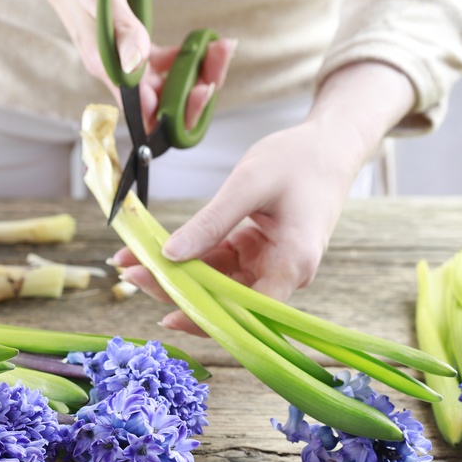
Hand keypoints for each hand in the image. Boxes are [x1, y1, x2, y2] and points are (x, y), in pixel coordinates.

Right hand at [32, 0, 235, 130]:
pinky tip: (204, 43)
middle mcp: (118, 73)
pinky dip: (188, 58)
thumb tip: (135, 65)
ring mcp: (127, 64)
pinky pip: (165, 66)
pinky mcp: (134, 50)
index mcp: (107, 68)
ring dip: (198, 72)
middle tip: (221, 56)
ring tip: (221, 46)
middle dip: (196, 90)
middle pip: (162, 102)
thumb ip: (120, 29)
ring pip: (168, 84)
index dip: (175, 111)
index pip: (144, 110)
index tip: (202, 89)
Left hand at [114, 62, 416, 335]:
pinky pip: (221, 264)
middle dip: (178, 290)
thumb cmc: (301, 158)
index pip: (245, 311)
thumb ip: (209, 223)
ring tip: (134, 262)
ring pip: (217, 283)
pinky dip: (191, 258)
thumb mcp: (249, 184)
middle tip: (132, 275)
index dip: (205, 317)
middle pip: (225, 299)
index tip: (166, 313)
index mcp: (292, 265)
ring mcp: (270, 265)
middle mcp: (284, 274)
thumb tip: (170, 255)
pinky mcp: (259, 253)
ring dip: (179, 274)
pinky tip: (158, 252)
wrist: (330, 143)